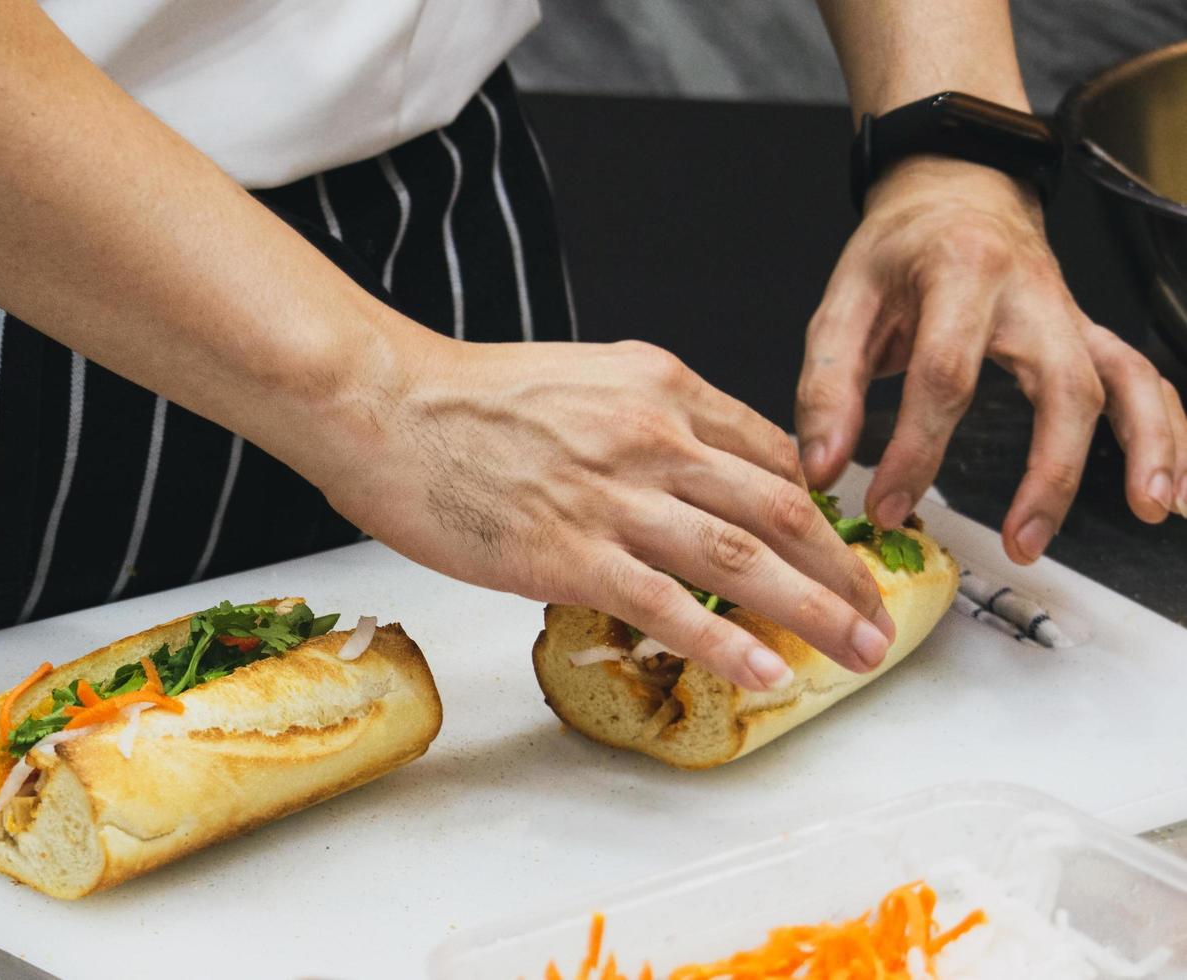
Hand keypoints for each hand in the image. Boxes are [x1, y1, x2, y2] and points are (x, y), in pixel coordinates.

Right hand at [305, 332, 896, 691]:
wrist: (385, 404)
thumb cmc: (465, 395)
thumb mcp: (579, 378)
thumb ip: (641, 419)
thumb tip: (675, 474)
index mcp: (661, 387)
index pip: (769, 453)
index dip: (818, 509)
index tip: (837, 549)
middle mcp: (655, 437)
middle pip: (782, 509)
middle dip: (843, 569)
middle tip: (877, 613)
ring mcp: (616, 496)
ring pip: (746, 559)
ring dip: (815, 610)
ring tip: (858, 650)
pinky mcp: (571, 552)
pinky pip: (670, 607)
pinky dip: (727, 645)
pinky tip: (765, 673)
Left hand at [796, 157, 1186, 563]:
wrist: (954, 193)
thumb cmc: (897, 253)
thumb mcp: (842, 303)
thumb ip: (827, 387)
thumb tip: (823, 466)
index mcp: (960, 274)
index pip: (945, 374)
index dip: (916, 450)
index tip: (888, 505)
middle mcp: (1030, 293)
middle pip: (1060, 382)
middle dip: (1048, 470)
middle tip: (1017, 541)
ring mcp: (1069, 315)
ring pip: (1125, 379)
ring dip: (1145, 446)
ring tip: (1144, 510)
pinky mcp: (1086, 335)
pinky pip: (1142, 379)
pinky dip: (1167, 431)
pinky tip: (1169, 488)